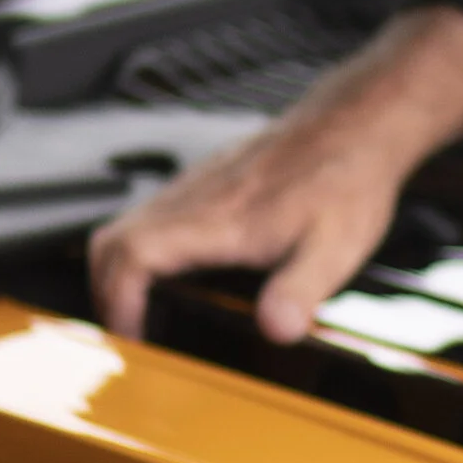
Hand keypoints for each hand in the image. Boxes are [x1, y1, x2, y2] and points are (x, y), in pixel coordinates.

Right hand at [88, 4, 462, 343]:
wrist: (356, 126)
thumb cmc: (346, 181)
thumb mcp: (336, 248)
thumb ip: (301, 292)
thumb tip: (276, 330)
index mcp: (217, 218)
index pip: (132, 254)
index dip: (118, 301)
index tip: (133, 336)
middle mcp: (195, 198)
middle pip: (111, 242)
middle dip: (106, 292)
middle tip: (130, 334)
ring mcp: (195, 186)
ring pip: (126, 227)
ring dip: (121, 272)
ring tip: (145, 313)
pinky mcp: (206, 182)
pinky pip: (151, 217)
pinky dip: (143, 252)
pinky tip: (176, 275)